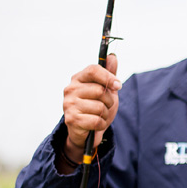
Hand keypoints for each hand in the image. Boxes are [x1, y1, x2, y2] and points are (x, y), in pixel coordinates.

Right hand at [60, 54, 120, 168]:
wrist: (86, 131)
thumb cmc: (96, 107)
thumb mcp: (105, 89)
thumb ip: (109, 73)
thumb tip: (112, 56)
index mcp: (78, 78)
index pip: (93, 70)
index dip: (108, 77)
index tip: (118, 86)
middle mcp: (70, 89)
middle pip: (100, 90)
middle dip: (109, 101)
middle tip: (105, 106)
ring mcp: (69, 104)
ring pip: (100, 107)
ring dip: (105, 114)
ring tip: (99, 116)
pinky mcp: (71, 120)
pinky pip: (97, 121)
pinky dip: (101, 124)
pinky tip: (96, 124)